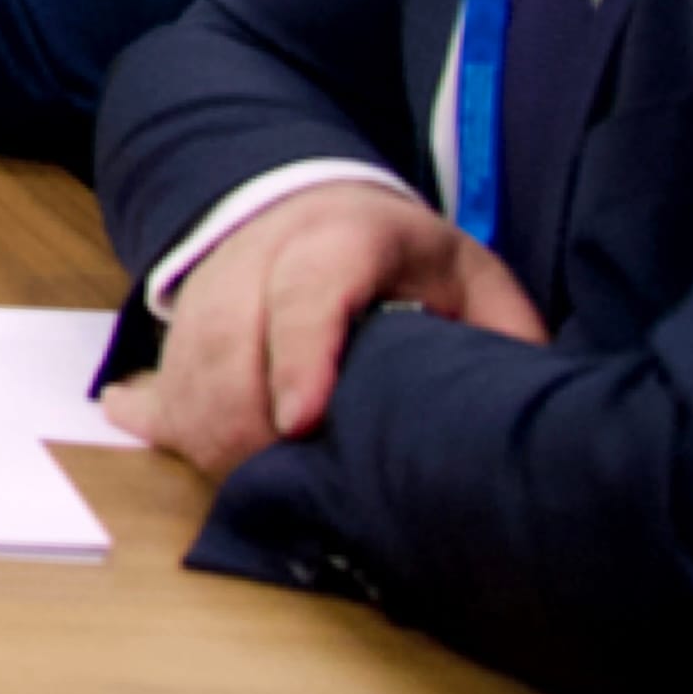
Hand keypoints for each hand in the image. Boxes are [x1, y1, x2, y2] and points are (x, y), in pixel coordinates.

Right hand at [102, 184, 542, 474]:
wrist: (301, 202)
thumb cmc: (400, 255)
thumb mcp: (467, 272)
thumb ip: (501, 332)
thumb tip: (529, 412)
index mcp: (339, 238)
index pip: (306, 293)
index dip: (300, 358)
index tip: (303, 423)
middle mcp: (256, 259)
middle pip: (229, 344)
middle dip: (250, 426)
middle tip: (295, 486)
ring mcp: (206, 295)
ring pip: (187, 372)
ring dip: (214, 441)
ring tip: (263, 491)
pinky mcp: (177, 330)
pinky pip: (163, 390)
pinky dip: (176, 436)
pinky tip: (200, 463)